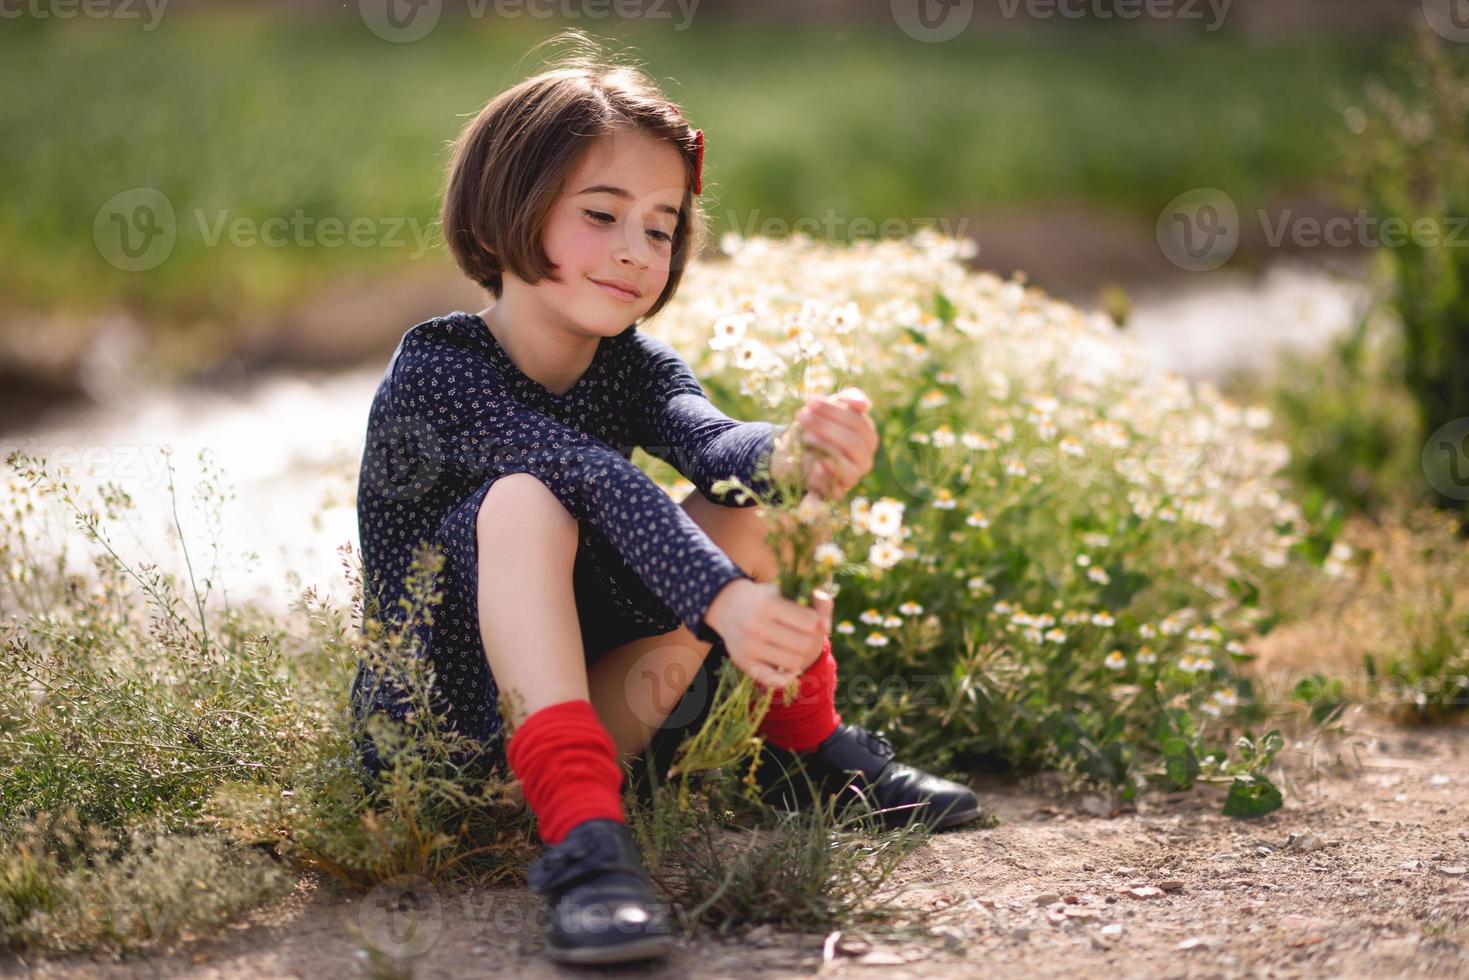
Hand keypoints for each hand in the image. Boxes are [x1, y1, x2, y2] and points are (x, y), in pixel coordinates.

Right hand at [704, 579, 832, 689]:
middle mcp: (755, 626)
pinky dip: (788, 677)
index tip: (810, 618)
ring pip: (795, 663)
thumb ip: (818, 601)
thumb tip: (826, 627)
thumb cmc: (767, 598)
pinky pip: (775, 681)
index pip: (810, 622)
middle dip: (811, 640)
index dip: (816, 621)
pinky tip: (790, 666)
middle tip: (804, 635)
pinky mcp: (744, 664)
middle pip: (804, 644)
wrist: (729, 607)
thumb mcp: (790, 590)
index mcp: (768, 604)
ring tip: (796, 647)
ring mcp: (749, 647)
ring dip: (801, 657)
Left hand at [772, 387, 877, 501]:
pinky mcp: (838, 492)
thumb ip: (848, 399)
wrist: (794, 454)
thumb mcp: (829, 409)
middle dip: (826, 427)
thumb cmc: (816, 429)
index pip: (858, 422)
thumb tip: (864, 404)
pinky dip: (826, 476)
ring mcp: (853, 476)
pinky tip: (816, 464)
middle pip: (854, 442)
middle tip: (802, 417)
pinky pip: (837, 489)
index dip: (834, 411)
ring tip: (805, 437)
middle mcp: (864, 457)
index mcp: (867, 436)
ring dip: (825, 447)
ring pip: (848, 465)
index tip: (811, 403)